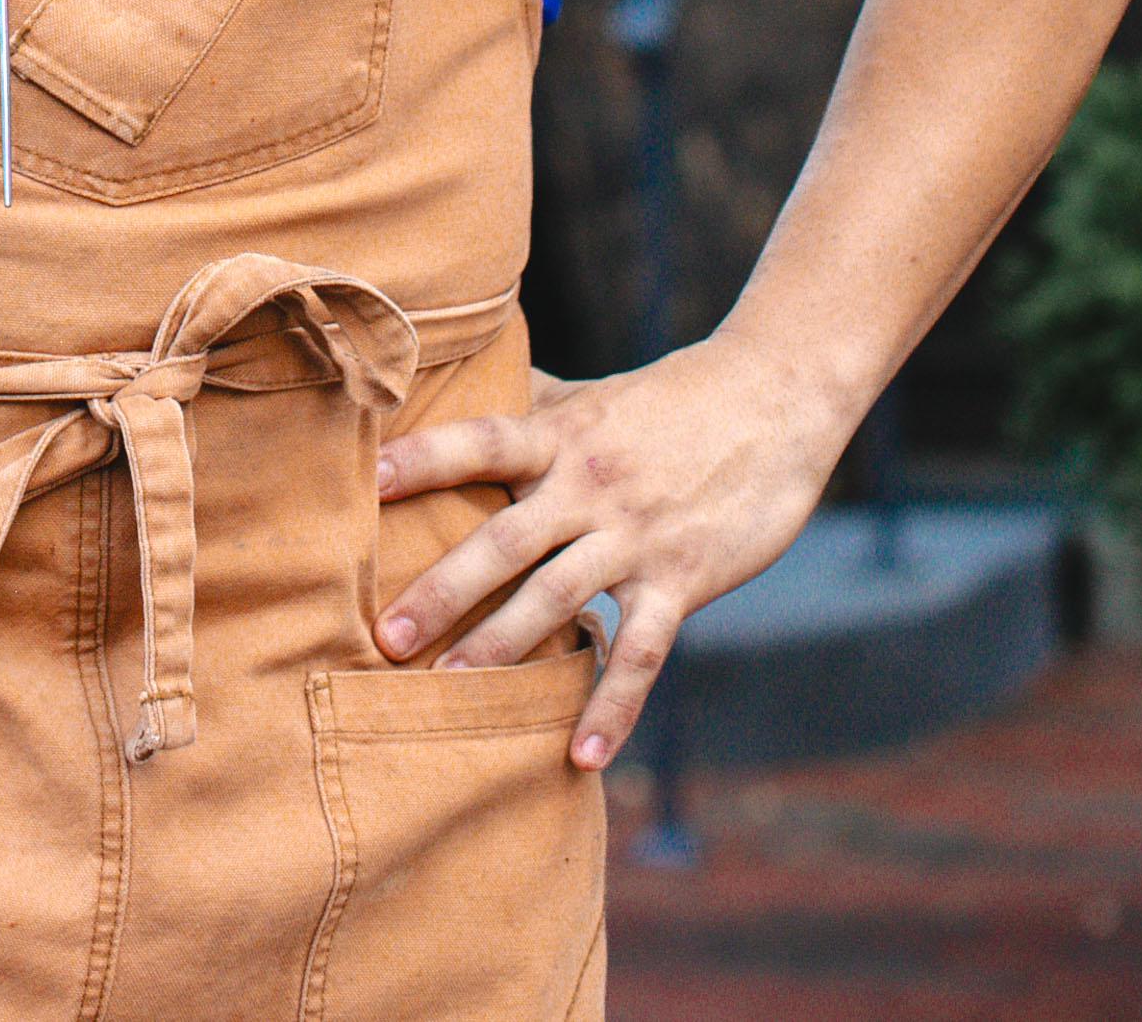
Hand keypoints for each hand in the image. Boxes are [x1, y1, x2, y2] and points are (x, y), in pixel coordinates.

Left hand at [372, 334, 843, 767]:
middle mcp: (588, 484)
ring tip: (449, 695)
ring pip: (558, 596)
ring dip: (502, 648)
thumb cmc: (672, 398)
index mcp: (560, 435)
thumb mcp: (593, 396)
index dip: (424, 458)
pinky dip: (612, 705)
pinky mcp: (683, 577)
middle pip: (504, 538)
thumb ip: (530, 404)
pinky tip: (582, 756)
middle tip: (383, 638)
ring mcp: (635, 534)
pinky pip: (642, 651)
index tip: (366, 483)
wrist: (774, 397)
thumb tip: (460, 385)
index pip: (480, 441)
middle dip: (441, 589)